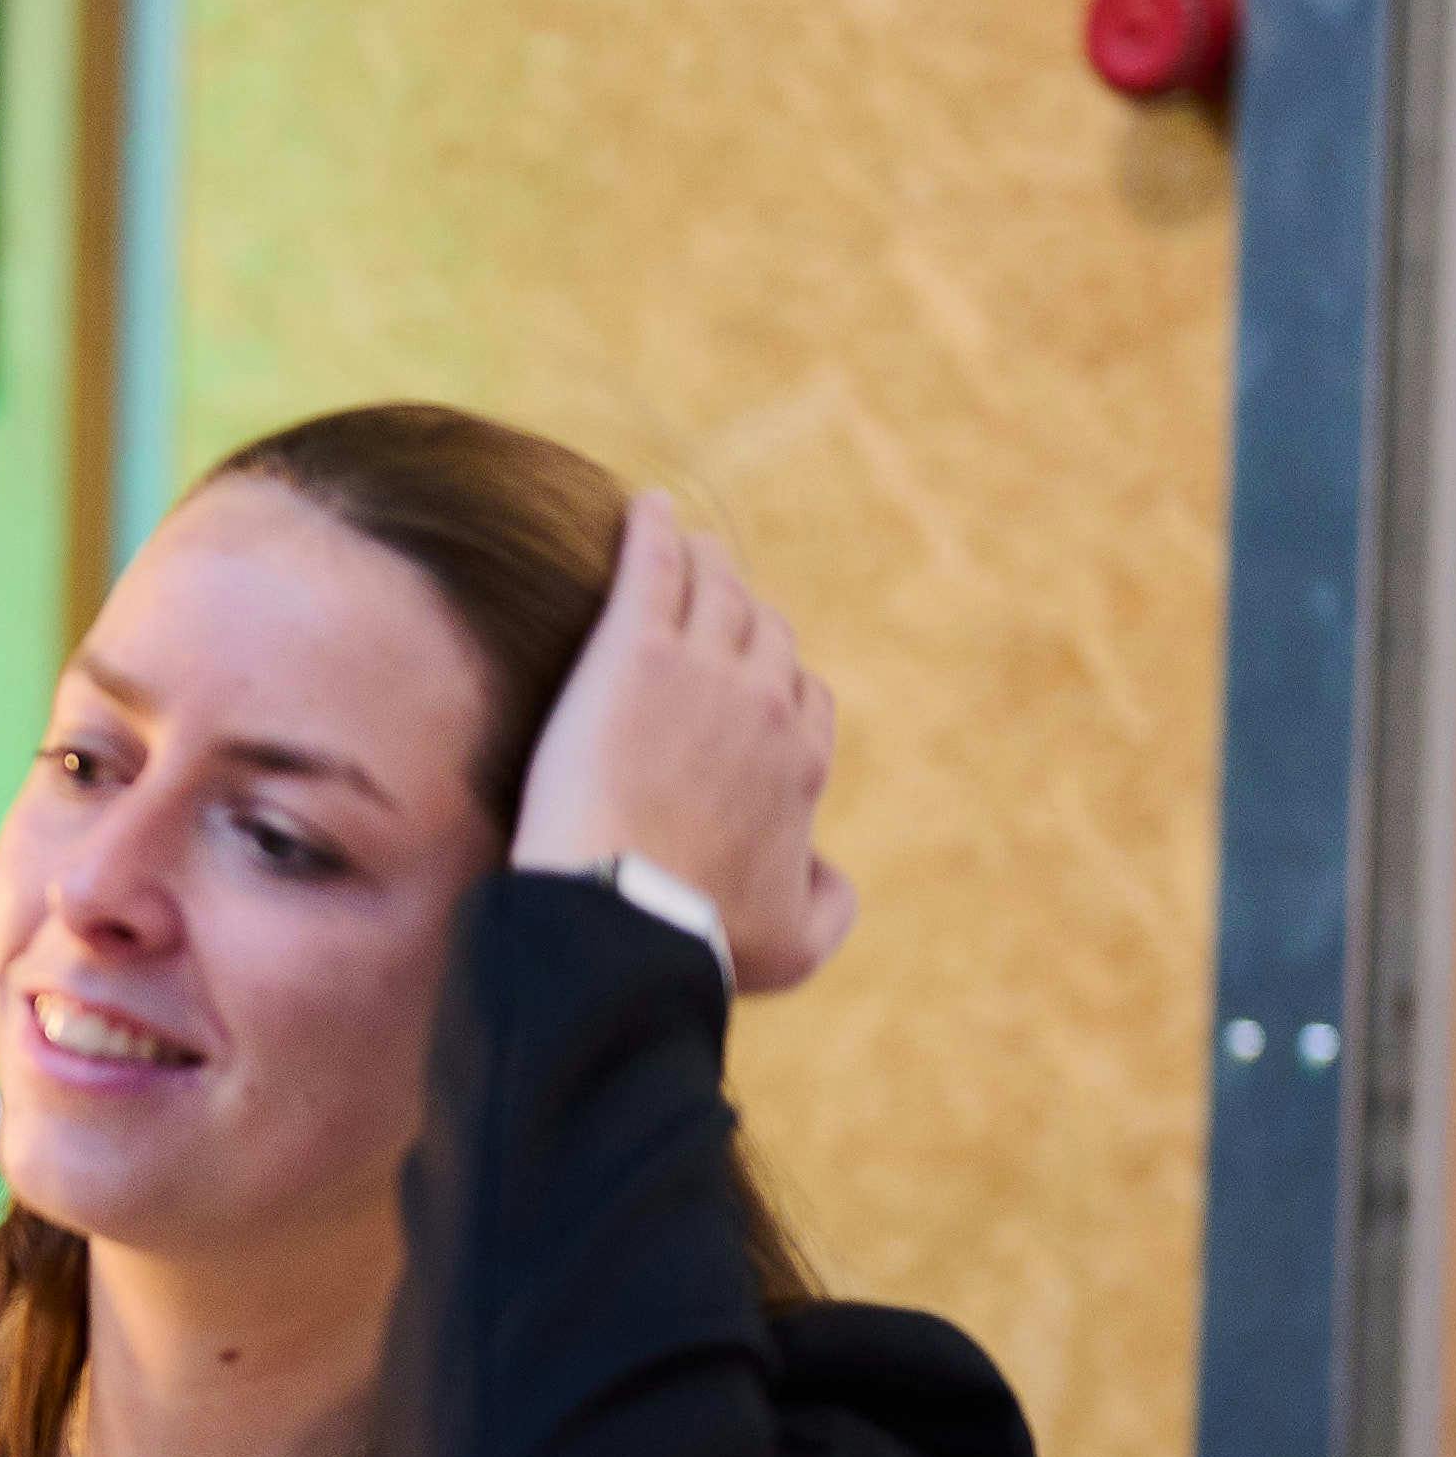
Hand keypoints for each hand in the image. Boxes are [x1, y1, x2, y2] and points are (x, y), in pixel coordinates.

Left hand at [511, 492, 859, 995]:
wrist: (625, 915)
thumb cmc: (702, 938)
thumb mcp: (795, 946)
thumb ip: (830, 904)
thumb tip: (829, 870)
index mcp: (802, 763)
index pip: (806, 697)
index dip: (778, 685)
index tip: (749, 685)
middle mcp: (766, 703)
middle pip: (766, 635)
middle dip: (745, 617)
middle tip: (713, 607)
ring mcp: (702, 670)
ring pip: (718, 591)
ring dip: (706, 564)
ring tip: (686, 547)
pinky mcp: (635, 651)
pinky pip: (653, 566)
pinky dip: (653, 532)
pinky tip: (642, 510)